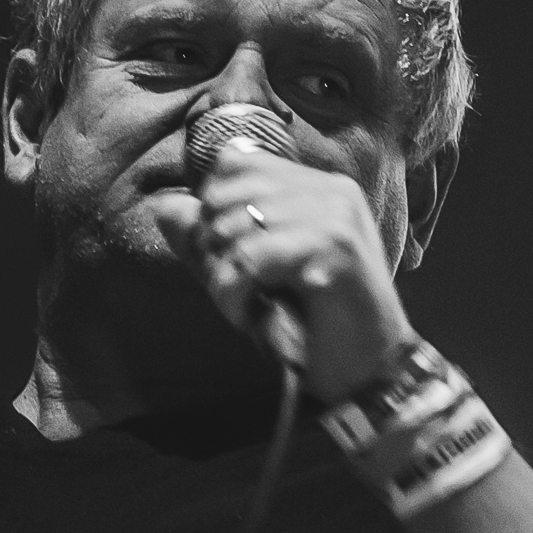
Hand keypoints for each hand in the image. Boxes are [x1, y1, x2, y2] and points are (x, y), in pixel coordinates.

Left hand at [152, 139, 414, 402]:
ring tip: (241, 308)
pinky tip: (249, 317)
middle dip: (212, 246)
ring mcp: (335, 217)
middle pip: (228, 192)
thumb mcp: (256, 273)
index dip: (213, 206)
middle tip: (230, 287)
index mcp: (319, 186)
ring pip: (234, 227)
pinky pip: (252, 259)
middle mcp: (330, 191)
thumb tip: (162, 206)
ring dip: (222, 278)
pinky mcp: (334, 249)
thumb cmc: (313, 323)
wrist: (370, 371)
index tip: (226, 256)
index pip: (236, 161)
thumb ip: (212, 238)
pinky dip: (236, 293)